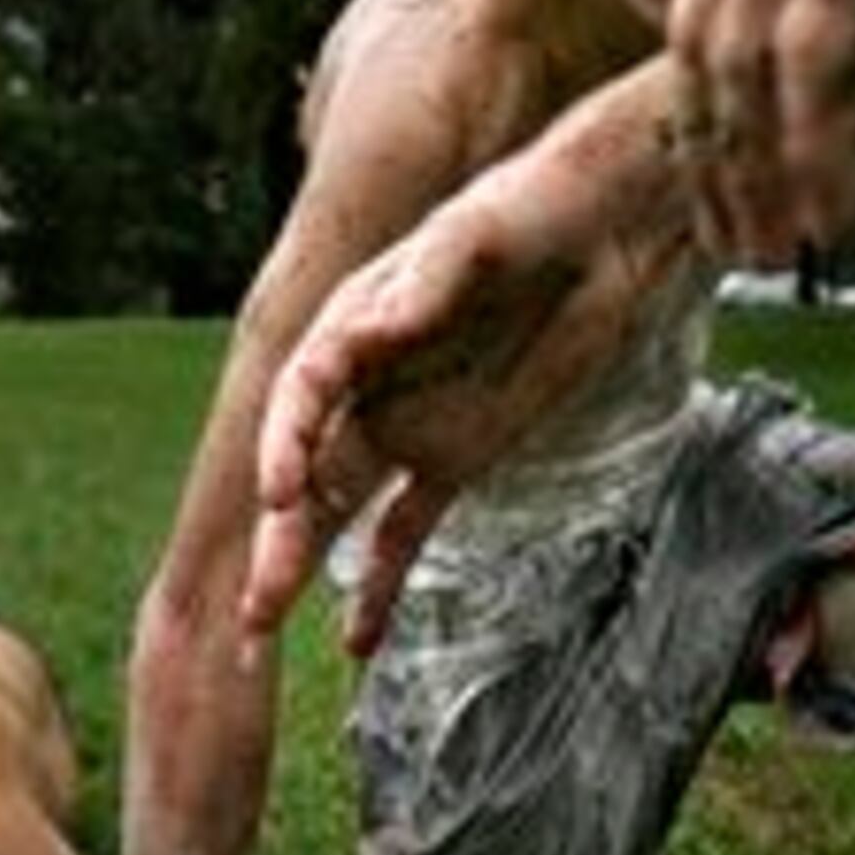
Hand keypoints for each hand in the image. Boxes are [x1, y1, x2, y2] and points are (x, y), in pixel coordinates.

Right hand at [246, 136, 694, 655]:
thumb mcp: (476, 236)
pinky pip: (404, 533)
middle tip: (253, 606)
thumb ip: (425, 284)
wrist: (600, 230)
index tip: (279, 494)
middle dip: (276, 539)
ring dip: (302, 567)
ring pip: (339, 509)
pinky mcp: (454, 460)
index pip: (302, 395)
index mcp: (353, 326)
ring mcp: (407, 426)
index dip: (283, 445)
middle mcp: (365, 385)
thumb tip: (373, 332)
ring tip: (264, 627)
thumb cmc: (527, 211)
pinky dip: (381, 587)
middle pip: (306, 469)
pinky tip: (357, 642)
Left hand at [666, 0, 854, 251]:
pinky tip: (831, 206)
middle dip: (712, 150)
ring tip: (779, 249)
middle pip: (704, 21)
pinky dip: (811, 142)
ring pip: (744, 46)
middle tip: (743, 245)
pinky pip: (817, 37)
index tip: (748, 172)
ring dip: (754, 168)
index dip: (723, 89)